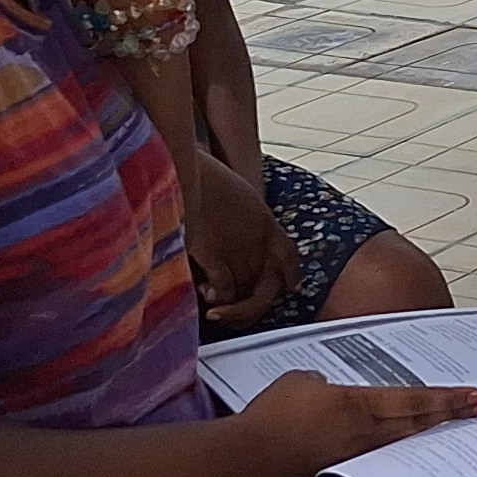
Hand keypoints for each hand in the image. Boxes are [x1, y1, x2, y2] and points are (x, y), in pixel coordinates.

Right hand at [185, 152, 289, 326]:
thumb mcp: (236, 195)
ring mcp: (239, 249)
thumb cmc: (201, 174)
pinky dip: (217, 299)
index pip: (289, 255)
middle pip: (271, 286)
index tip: (291, 286)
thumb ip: (241, 219)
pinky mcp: (215, 254)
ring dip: (233, 306)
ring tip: (215, 304)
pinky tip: (205, 295)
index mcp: (266, 222)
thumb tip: (229, 233)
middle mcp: (258, 240)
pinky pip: (225, 292)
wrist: (185, 165)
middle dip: (257, 304)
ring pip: (249, 295)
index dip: (292, 274)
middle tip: (240, 310)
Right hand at [234, 370, 476, 476]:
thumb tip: (327, 391)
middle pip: (419, 423)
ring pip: (404, 441)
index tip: (473, 397)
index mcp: (359, 404)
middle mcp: (365, 432)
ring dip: (433, 433)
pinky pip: (382, 457)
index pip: (414, 400)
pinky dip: (403, 451)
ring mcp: (355, 454)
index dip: (446, 399)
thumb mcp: (301, 381)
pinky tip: (411, 450)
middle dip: (453, 415)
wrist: (249, 455)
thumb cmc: (272, 414)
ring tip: (457, 427)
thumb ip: (323, 384)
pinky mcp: (340, 470)